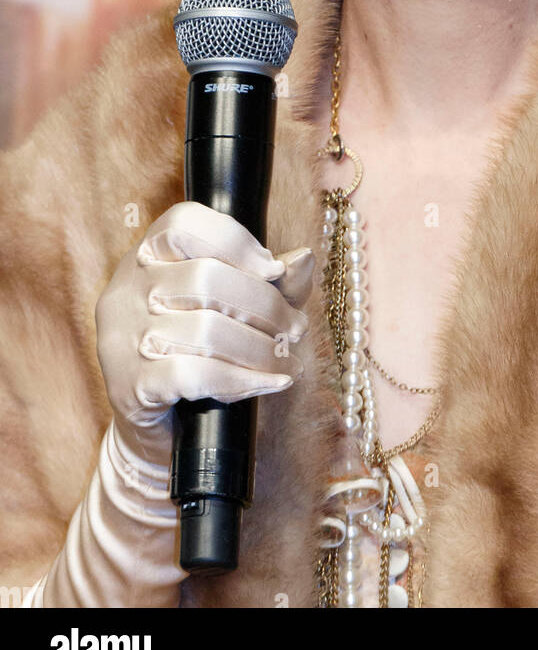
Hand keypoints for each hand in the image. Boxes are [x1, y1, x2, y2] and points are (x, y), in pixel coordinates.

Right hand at [96, 201, 312, 466]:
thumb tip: (302, 259)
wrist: (158, 426)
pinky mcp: (129, 385)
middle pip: (205, 277)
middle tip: (294, 328)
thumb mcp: (236, 307)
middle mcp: (129, 288)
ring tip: (286, 360)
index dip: (236, 242)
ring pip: (205, 329)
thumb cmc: (200, 351)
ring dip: (260, 348)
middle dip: (264, 304)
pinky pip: (195, 375)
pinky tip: (272, 383)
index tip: (273, 271)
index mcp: (149, 255)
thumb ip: (270, 282)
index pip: (184, 223)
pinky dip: (244, 380)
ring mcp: (123, 337)